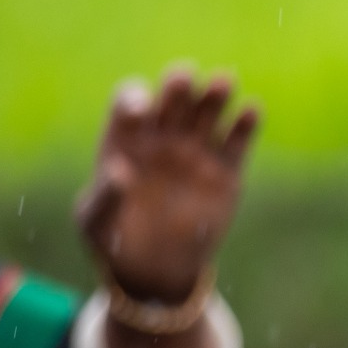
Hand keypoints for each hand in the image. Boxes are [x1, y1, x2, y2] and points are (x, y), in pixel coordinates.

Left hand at [76, 64, 254, 305]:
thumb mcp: (96, 223)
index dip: (135, 99)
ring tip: (223, 80)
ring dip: (215, 93)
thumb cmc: (114, 242)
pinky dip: (246, 123)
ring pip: (208, 112)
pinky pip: (237, 142)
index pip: (129, 102)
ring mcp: (196, 152)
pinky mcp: (226, 173)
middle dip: (178, 86)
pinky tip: (251, 109)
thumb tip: (119, 172)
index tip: (141, 112)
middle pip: (173, 99)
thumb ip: (103, 198)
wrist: (155, 270)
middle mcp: (162, 138)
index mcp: (125, 139)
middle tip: (184, 78)